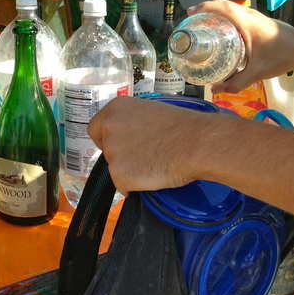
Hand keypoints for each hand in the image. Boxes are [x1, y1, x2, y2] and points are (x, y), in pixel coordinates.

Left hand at [88, 97, 219, 193]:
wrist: (197, 143)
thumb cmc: (182, 127)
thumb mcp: (150, 112)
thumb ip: (131, 123)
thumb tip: (128, 137)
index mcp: (114, 109)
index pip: (96, 129)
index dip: (108, 139)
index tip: (123, 146)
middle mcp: (108, 128)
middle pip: (105, 150)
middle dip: (120, 156)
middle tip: (144, 157)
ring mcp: (112, 152)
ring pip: (115, 168)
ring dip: (131, 170)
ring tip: (156, 163)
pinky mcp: (118, 175)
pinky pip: (123, 186)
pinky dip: (135, 186)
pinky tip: (154, 175)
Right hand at [189, 0, 293, 92]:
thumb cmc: (282, 56)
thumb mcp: (258, 72)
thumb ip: (236, 83)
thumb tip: (215, 90)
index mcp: (247, 22)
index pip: (222, 7)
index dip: (204, 8)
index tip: (190, 14)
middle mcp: (250, 15)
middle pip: (223, 4)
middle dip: (206, 9)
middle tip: (192, 20)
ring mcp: (255, 16)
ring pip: (231, 7)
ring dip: (216, 11)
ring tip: (203, 23)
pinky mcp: (259, 20)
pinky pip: (238, 12)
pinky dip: (226, 15)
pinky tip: (223, 29)